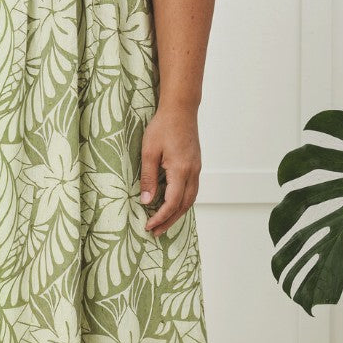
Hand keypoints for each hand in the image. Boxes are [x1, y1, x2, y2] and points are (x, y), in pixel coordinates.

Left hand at [139, 106, 200, 236]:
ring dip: (177, 213)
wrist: (181, 110)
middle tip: (155, 232)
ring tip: (163, 223)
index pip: (172, 202)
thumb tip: (146, 201)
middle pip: (184, 205)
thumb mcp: (149, 152)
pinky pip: (192, 189)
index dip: (161, 217)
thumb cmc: (163, 127)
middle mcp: (192, 172)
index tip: (149, 226)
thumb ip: (148, 177)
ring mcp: (196, 169)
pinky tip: (173, 204)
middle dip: (170, 221)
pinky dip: (182, 202)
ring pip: (190, 199)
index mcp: (181, 170)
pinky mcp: (195, 165)